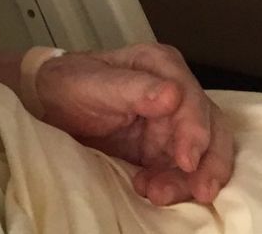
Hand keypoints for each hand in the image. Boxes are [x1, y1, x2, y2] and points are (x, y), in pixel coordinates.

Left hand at [33, 44, 234, 205]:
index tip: (187, 160)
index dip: (196, 131)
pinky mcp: (166, 149)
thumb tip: (173, 95)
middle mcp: (177, 93)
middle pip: (212, 129)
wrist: (49, 103)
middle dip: (209, 163)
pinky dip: (175, 185)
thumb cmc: (70, 84)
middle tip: (200, 191)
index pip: (193, 100)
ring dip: (189, 180)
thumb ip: (132, 88)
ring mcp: (174, 123)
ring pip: (203, 155)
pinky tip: (153, 191)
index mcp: (161, 66)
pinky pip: (182, 171)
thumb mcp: (93, 83)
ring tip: (159, 195)